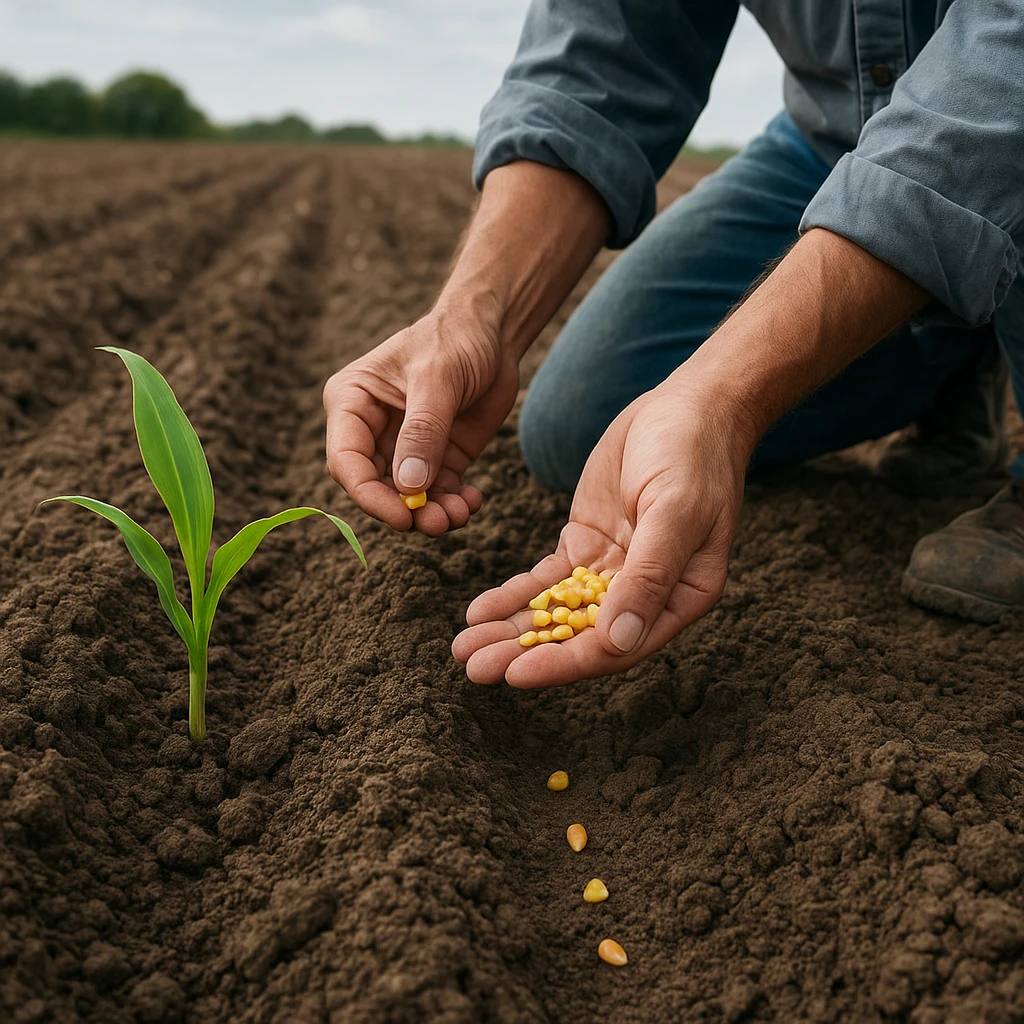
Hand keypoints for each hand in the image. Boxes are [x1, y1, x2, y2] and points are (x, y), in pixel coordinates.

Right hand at [324, 310, 519, 534]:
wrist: (494, 332)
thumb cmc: (455, 338)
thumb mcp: (438, 378)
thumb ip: (422, 431)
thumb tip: (408, 486)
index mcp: (352, 403)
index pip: (346, 461)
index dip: (369, 496)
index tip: (402, 517)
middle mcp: (371, 431)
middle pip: (375, 488)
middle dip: (406, 511)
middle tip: (439, 523)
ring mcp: (404, 448)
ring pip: (406, 498)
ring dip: (432, 514)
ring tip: (461, 513)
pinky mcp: (437, 458)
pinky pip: (437, 493)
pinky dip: (453, 504)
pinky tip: (472, 500)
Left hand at [452, 376, 751, 685]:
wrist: (688, 407)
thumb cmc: (693, 456)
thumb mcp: (676, 511)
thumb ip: (649, 575)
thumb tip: (618, 641)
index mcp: (681, 598)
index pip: (617, 646)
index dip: (564, 663)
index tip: (515, 675)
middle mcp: (645, 595)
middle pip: (578, 637)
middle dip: (524, 653)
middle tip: (472, 667)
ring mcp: (612, 571)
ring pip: (556, 612)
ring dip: (510, 630)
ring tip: (463, 646)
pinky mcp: (586, 546)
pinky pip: (546, 580)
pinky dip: (514, 595)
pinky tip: (480, 610)